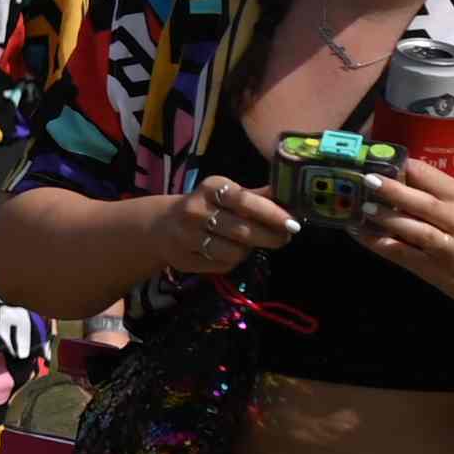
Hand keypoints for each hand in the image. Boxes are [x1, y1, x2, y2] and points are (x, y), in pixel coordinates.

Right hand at [148, 171, 298, 281]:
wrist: (161, 226)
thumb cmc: (205, 207)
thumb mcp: (226, 194)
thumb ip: (257, 196)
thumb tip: (289, 194)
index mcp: (210, 188)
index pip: (245, 201)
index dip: (272, 213)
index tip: (293, 224)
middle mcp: (196, 210)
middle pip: (243, 231)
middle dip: (270, 237)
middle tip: (284, 238)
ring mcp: (187, 237)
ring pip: (235, 252)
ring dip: (249, 250)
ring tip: (249, 244)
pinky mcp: (184, 259)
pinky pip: (222, 265)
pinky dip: (232, 261)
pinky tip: (228, 252)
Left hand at [355, 157, 453, 306]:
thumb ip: (452, 185)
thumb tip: (424, 162)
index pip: (429, 174)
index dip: (402, 165)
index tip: (378, 157)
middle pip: (419, 199)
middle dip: (390, 188)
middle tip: (365, 178)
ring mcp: (446, 244)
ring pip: (411, 226)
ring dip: (383, 217)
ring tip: (362, 207)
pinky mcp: (435, 268)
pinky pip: (403, 253)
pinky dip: (380, 243)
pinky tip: (362, 235)